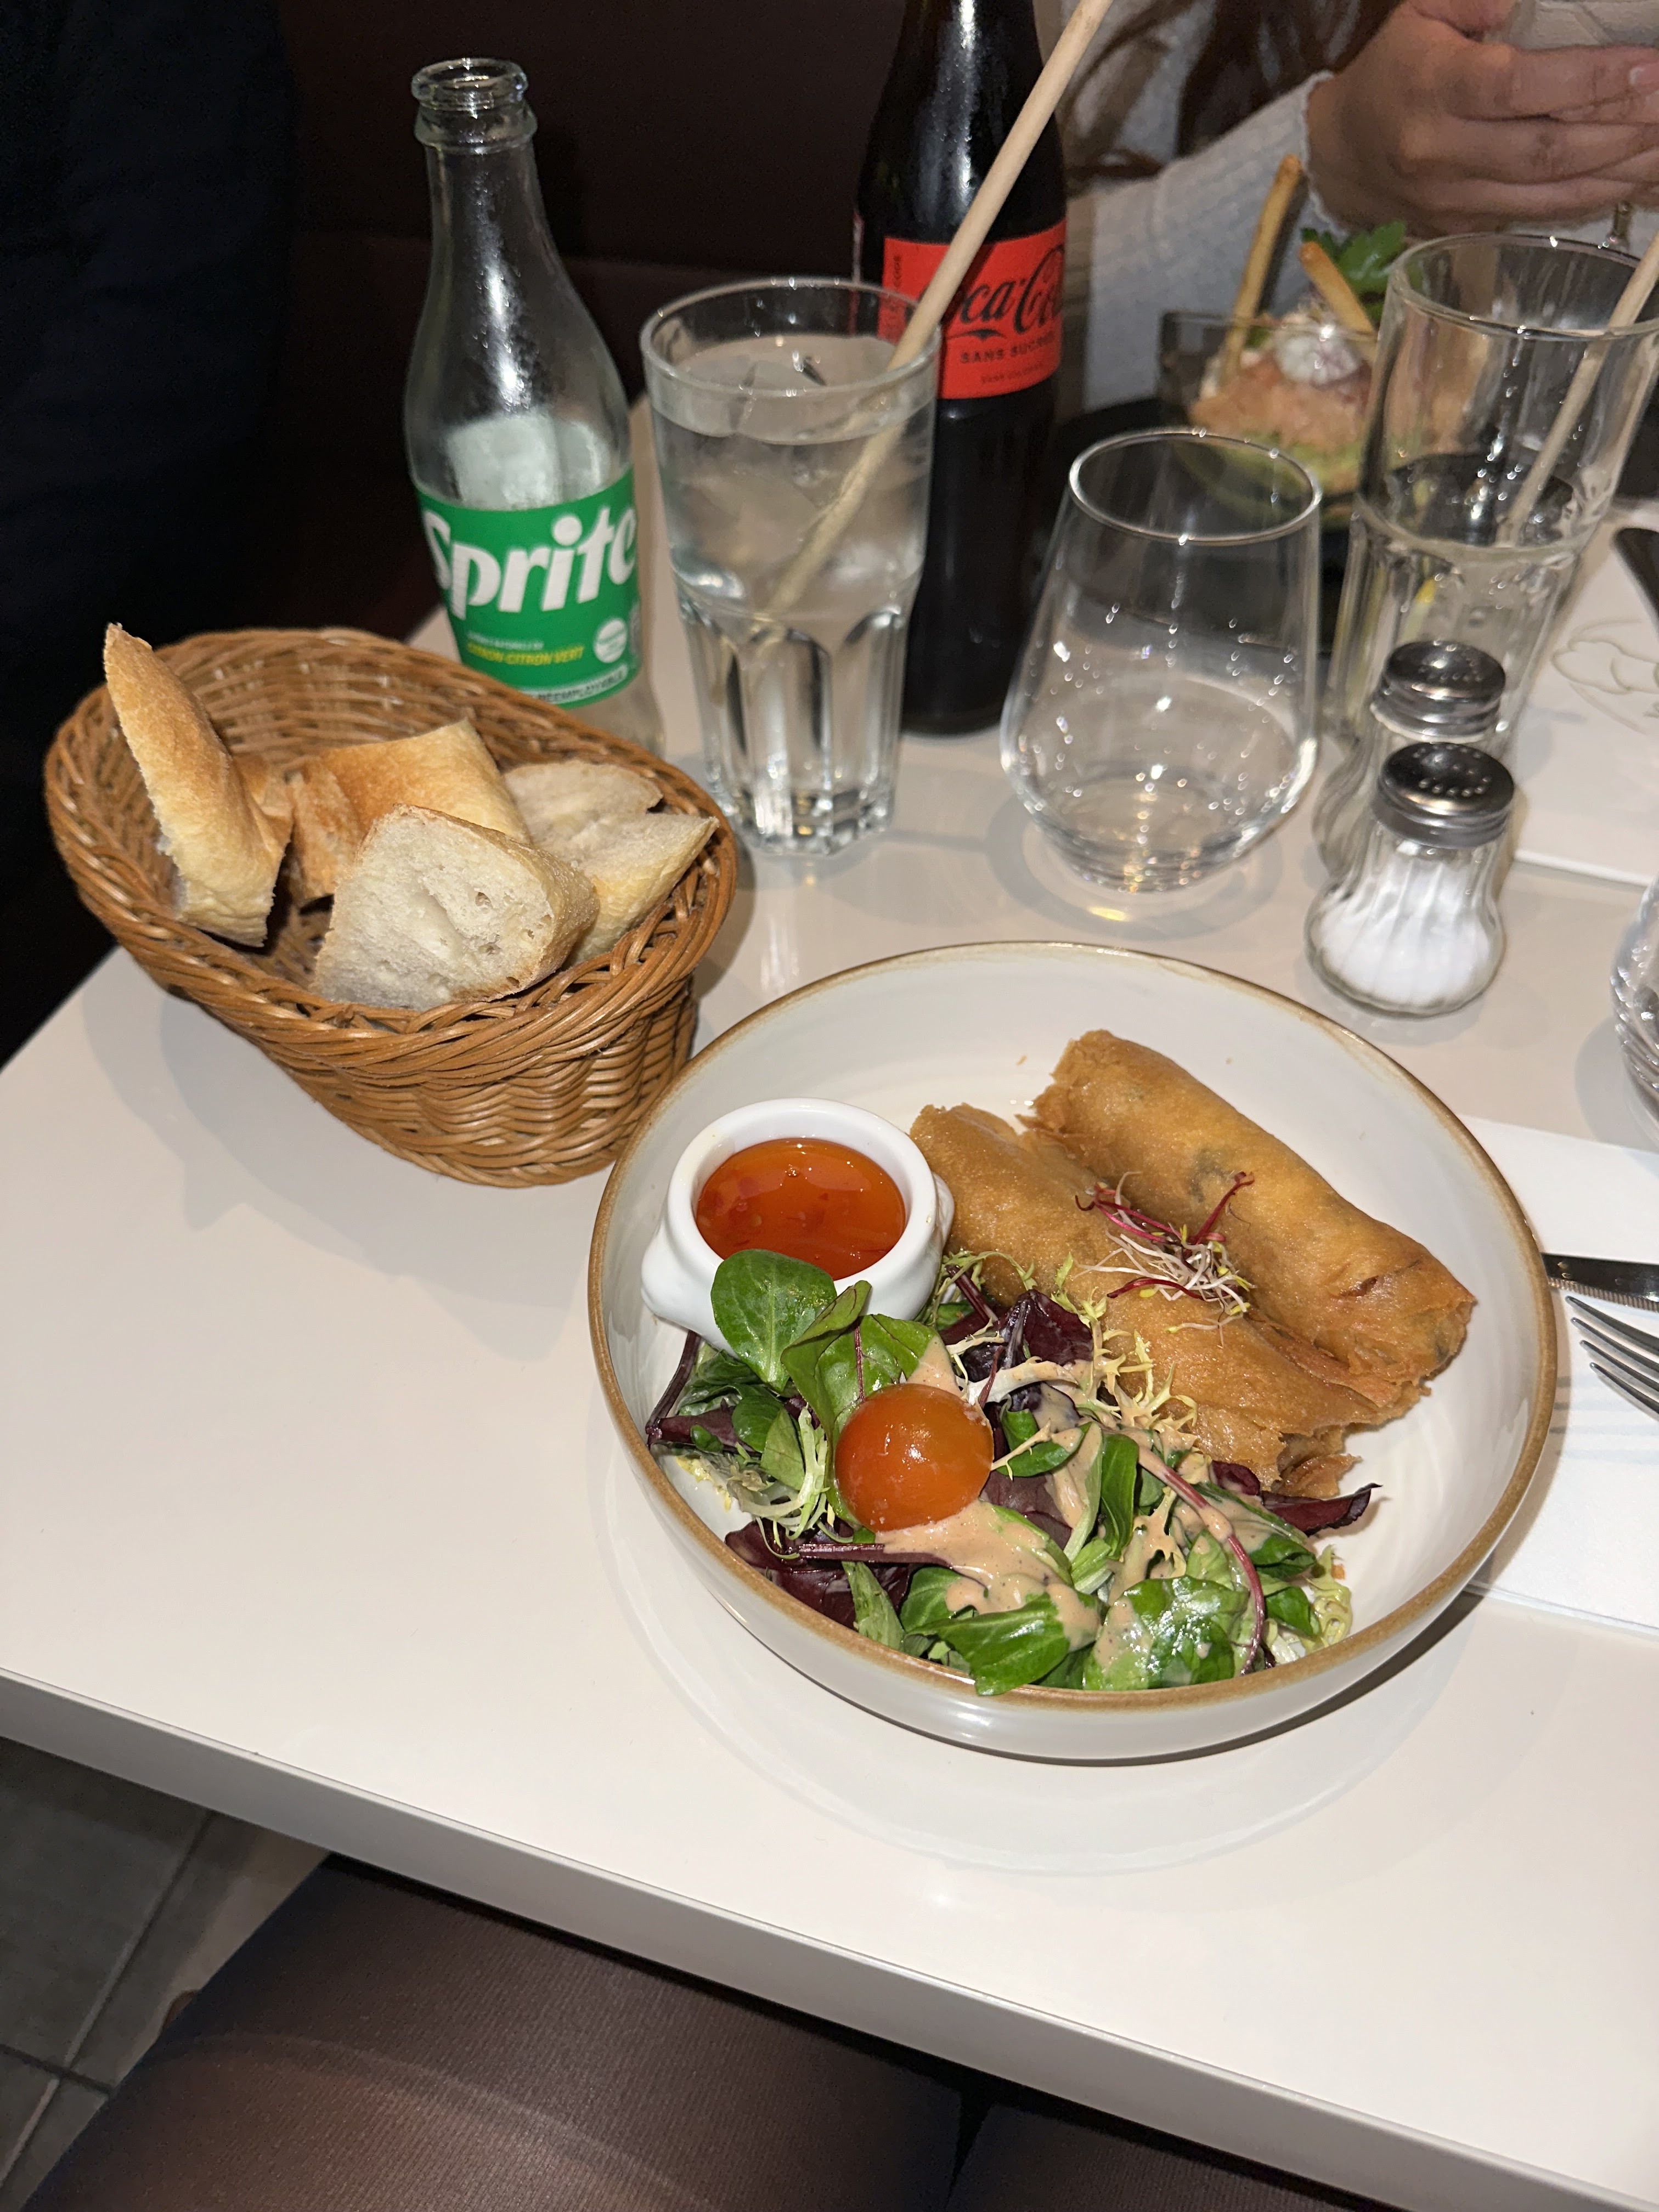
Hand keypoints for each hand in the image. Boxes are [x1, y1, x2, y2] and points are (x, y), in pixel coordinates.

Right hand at [1305, 0, 1658, 234]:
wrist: (1343, 155)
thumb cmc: (1394, 70)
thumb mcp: (1420, 11)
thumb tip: (1522, 1)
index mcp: (1434, 90)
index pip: (1519, 88)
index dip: (1587, 81)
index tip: (1645, 68)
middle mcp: (1442, 153)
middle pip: (1546, 150)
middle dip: (1621, 129)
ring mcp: (1455, 198)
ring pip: (1552, 191)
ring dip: (1619, 172)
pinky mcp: (1467, 226)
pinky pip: (1542, 214)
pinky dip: (1596, 199)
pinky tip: (1636, 181)